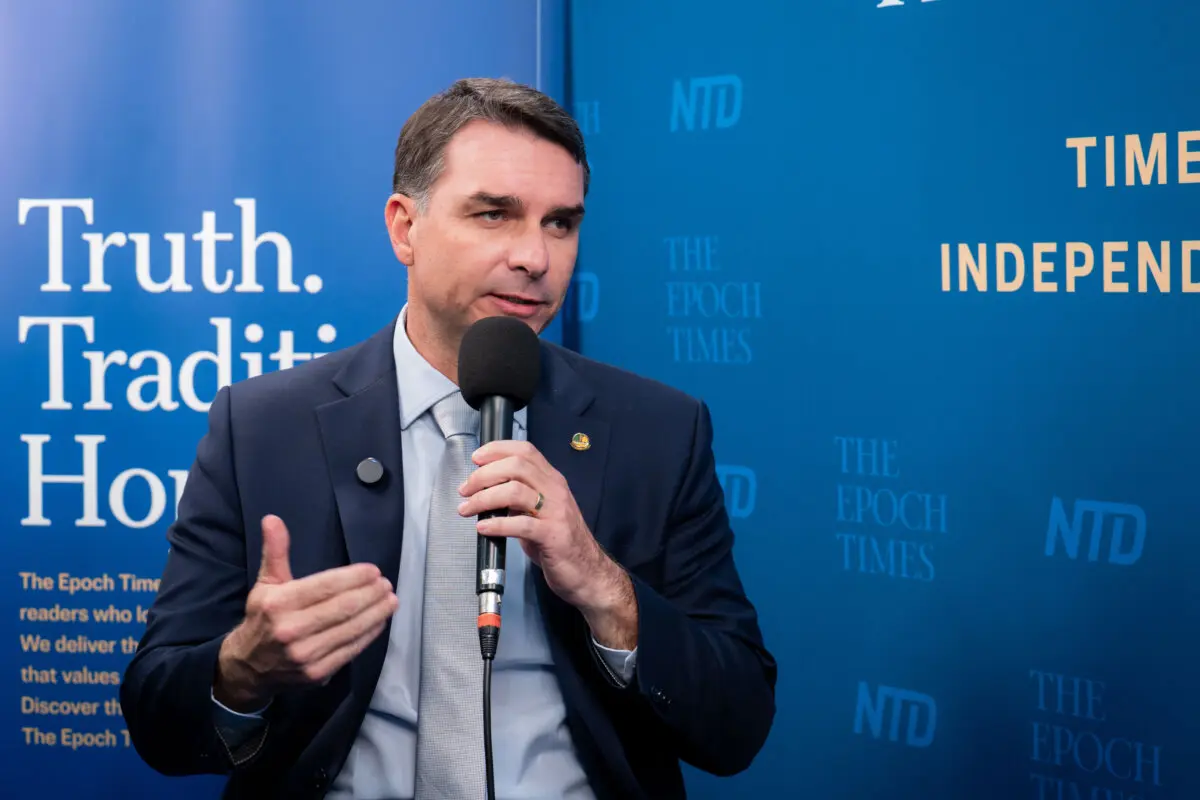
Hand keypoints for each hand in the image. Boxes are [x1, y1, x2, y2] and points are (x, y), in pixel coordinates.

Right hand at [214, 515, 398, 711]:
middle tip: (386, 584)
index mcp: (279, 604)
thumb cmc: (262, 619)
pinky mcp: (317, 673)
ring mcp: (305, 654)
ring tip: (391, 600)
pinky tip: (380, 621)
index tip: (374, 571)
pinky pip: (350, 650)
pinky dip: (369, 635)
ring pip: (350, 629)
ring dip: (376, 613)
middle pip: (342, 607)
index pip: (325, 586)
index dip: (354, 577)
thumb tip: (272, 519)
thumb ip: (274, 551)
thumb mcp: (265, 583)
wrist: (248, 668)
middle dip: (370, 594)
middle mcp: (291, 630)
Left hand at [458, 441, 636, 648]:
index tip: (476, 458)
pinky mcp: (552, 535)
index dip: (497, 449)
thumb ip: (520, 499)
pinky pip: (520, 524)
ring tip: (467, 509)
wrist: (589, 572)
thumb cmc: (561, 542)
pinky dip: (497, 524)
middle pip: (516, 466)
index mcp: (552, 481)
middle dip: (484, 475)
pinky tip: (483, 528)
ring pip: (514, 491)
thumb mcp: (541, 512)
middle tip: (465, 489)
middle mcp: (555, 491)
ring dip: (484, 498)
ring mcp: (555, 512)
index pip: (525, 451)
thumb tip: (487, 492)